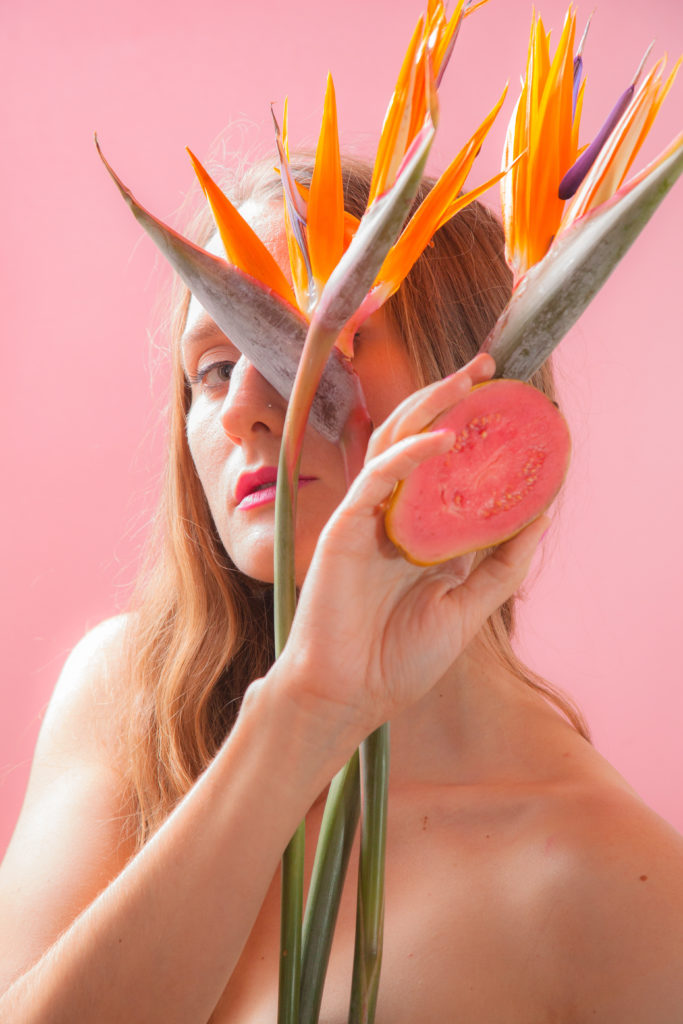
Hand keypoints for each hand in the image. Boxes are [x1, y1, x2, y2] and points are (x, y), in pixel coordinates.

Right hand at [279, 354, 548, 738]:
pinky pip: (375, 477)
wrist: (349, 695)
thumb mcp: (467, 609)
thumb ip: (500, 564)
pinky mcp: (343, 527)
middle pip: (416, 437)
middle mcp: (392, 514)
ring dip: (429, 407)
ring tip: (467, 380)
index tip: (513, 406)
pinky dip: (409, 454)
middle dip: (449, 398)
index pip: (447, 465)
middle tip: (488, 368)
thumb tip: (540, 518)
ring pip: (392, 442)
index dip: (476, 431)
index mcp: (420, 532)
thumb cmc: (399, 659)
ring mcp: (366, 517)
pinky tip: (443, 439)